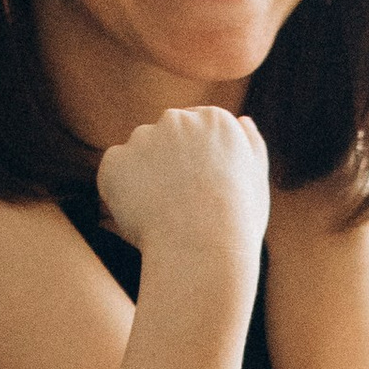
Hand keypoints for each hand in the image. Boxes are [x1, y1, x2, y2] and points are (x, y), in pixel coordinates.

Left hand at [96, 107, 269, 276]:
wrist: (202, 249)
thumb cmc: (236, 224)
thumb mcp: (255, 182)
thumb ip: (251, 146)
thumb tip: (242, 120)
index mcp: (214, 119)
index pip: (194, 129)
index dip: (193, 163)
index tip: (199, 190)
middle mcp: (177, 119)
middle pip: (163, 137)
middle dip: (166, 164)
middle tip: (180, 205)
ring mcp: (144, 137)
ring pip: (137, 156)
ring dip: (143, 177)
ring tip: (163, 214)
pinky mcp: (116, 160)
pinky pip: (113, 174)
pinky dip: (120, 193)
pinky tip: (142, 216)